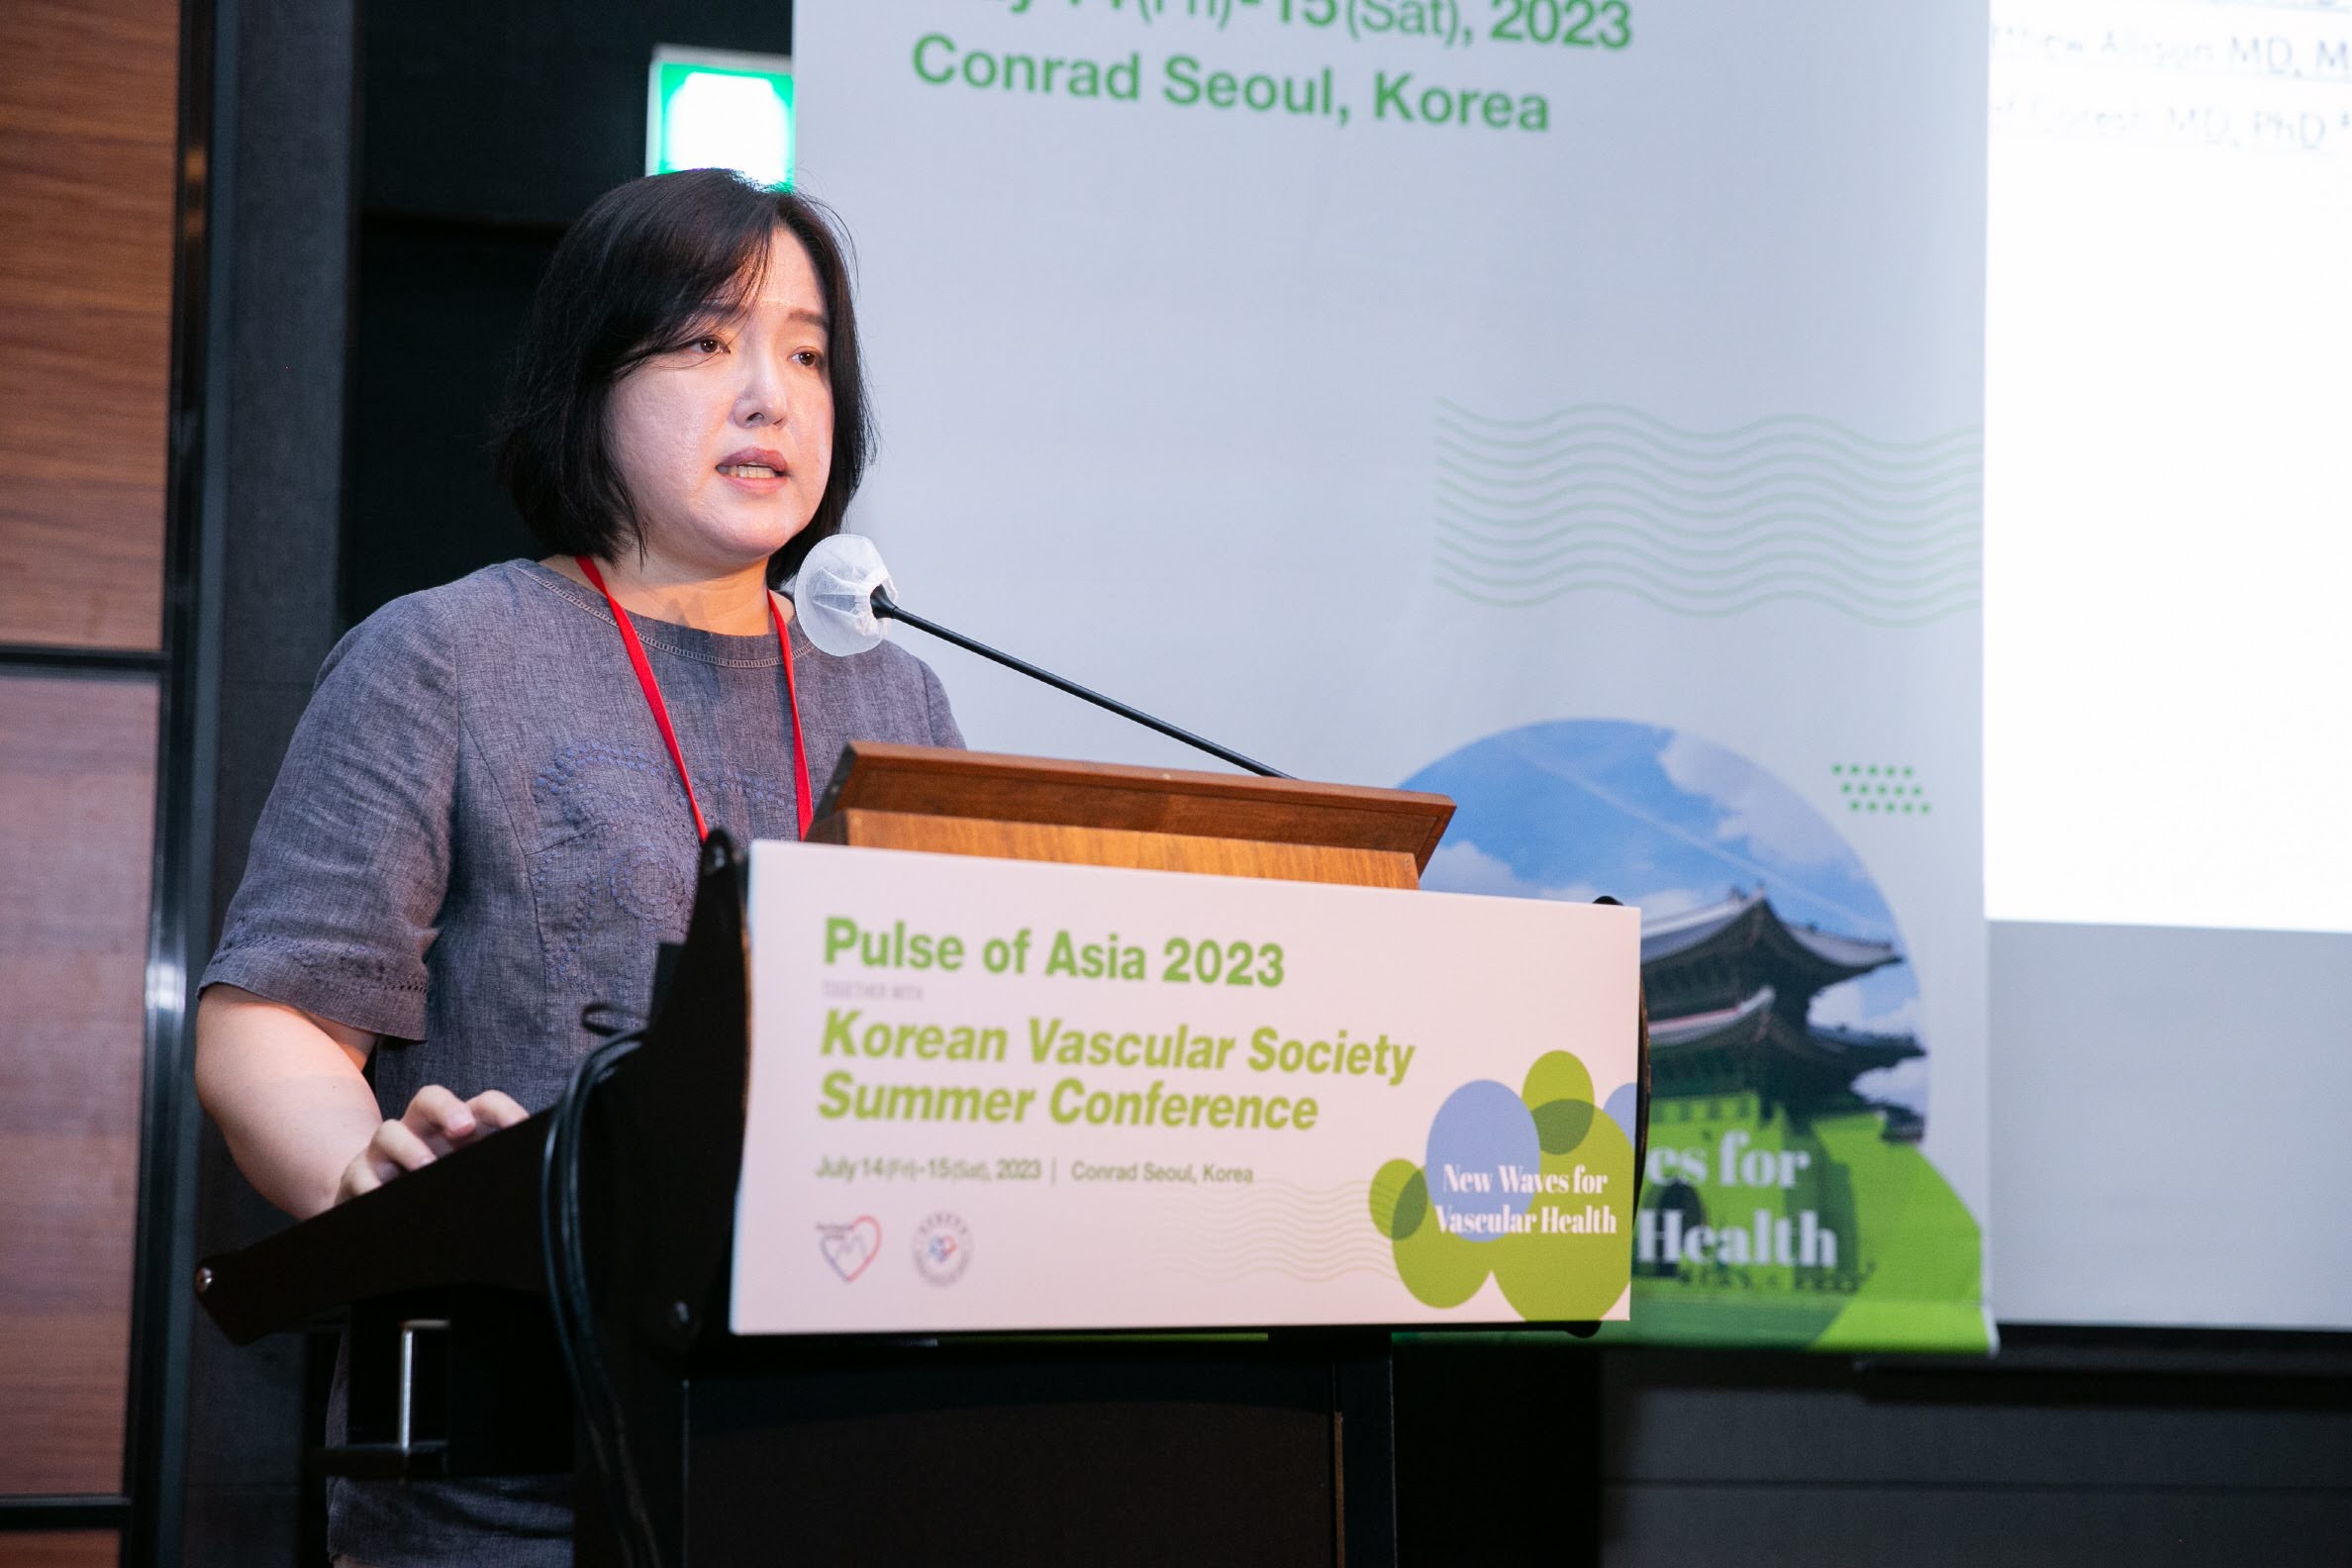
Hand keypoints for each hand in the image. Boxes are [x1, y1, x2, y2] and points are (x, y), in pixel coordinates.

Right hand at [335, 1084, 527, 1204]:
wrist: (378, 1194)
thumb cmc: (437, 1180)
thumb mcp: (469, 1171)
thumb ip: (497, 1166)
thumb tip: (538, 1175)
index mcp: (456, 1127)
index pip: (481, 1104)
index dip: (501, 1109)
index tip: (520, 1125)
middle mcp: (420, 1130)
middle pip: (428, 1099)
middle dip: (446, 1108)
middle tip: (463, 1129)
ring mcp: (385, 1151)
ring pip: (389, 1132)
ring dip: (408, 1148)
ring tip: (425, 1167)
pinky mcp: (358, 1176)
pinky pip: (359, 1175)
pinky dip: (371, 1185)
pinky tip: (382, 1196)